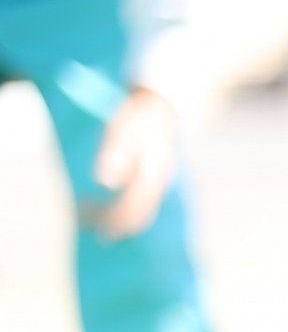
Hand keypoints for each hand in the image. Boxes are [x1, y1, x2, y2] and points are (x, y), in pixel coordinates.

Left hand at [88, 88, 177, 240]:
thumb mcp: (122, 132)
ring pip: (141, 210)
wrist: (160, 105)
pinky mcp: (155, 179)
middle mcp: (159, 184)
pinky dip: (122, 206)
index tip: (89, 223)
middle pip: (139, 215)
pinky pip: (142, 201)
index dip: (111, 219)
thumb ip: (116, 156)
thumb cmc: (137, 117)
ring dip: (115, 217)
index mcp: (153, 176)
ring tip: (90, 218)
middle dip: (112, 223)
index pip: (133, 208)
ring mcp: (159, 182)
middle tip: (84, 226)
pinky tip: (106, 203)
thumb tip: (104, 182)